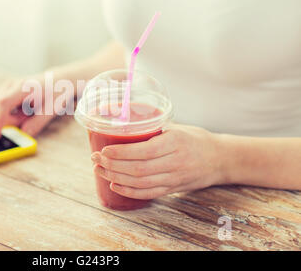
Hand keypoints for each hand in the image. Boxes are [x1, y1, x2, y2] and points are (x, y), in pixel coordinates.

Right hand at [0, 75, 56, 139]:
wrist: (57, 80)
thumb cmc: (56, 94)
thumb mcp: (52, 110)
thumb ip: (37, 123)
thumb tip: (22, 134)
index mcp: (23, 87)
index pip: (3, 103)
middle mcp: (10, 85)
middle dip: (9, 122)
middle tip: (28, 118)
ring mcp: (5, 88)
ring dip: (8, 119)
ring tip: (25, 113)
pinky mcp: (3, 93)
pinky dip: (4, 116)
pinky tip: (17, 112)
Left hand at [91, 124, 225, 199]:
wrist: (220, 159)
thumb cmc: (195, 138)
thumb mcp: (177, 127)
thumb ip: (153, 128)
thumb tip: (122, 121)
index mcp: (175, 143)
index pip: (144, 151)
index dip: (121, 152)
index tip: (103, 149)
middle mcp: (175, 162)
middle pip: (138, 169)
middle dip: (112, 165)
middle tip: (95, 159)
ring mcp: (175, 178)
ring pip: (140, 183)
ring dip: (116, 178)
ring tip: (100, 170)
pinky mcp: (173, 189)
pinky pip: (148, 194)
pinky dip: (129, 191)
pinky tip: (115, 185)